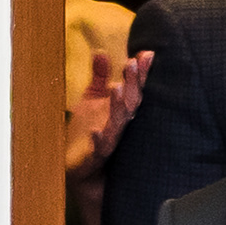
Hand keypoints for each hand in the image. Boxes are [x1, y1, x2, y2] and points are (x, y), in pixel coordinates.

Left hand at [64, 46, 153, 179]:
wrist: (79, 173)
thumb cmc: (87, 136)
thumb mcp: (91, 101)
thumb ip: (99, 77)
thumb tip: (101, 51)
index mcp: (121, 111)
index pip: (134, 89)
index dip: (139, 73)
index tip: (145, 53)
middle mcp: (120, 126)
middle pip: (131, 103)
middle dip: (133, 84)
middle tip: (133, 63)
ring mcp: (110, 142)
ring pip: (119, 123)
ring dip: (119, 107)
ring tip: (118, 88)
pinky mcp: (96, 158)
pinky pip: (100, 149)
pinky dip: (99, 140)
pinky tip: (96, 132)